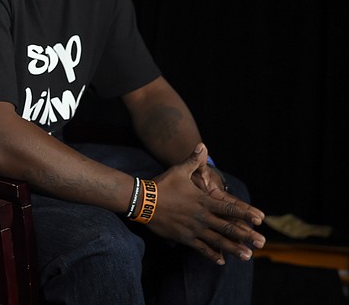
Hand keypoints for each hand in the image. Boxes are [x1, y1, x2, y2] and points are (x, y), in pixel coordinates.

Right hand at [149, 143, 265, 264]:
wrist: (143, 201)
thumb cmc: (162, 184)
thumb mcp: (179, 170)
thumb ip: (193, 160)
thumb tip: (202, 145)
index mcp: (203, 201)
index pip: (229, 208)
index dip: (246, 213)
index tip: (260, 218)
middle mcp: (202, 216)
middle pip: (228, 227)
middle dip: (246, 235)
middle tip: (262, 242)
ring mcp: (193, 229)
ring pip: (218, 241)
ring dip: (234, 248)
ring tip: (248, 256)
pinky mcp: (184, 237)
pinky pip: (201, 248)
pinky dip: (212, 254)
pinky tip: (221, 261)